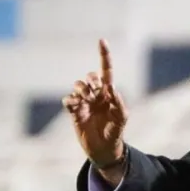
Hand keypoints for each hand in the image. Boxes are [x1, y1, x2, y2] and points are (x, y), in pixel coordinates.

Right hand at [63, 39, 128, 166]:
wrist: (104, 150)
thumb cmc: (115, 133)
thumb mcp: (122, 119)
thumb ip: (119, 104)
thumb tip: (112, 90)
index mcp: (109, 94)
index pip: (106, 71)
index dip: (104, 55)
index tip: (102, 40)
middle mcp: (96, 95)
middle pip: (90, 76)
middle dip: (92, 80)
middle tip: (96, 92)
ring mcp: (84, 103)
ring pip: (77, 85)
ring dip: (81, 89)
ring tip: (86, 100)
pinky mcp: (74, 112)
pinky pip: (67, 100)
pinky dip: (70, 100)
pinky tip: (75, 106)